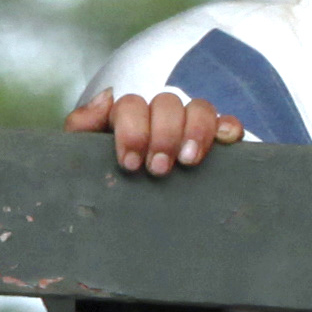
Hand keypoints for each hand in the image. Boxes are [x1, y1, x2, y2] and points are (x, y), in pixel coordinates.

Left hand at [67, 87, 241, 175]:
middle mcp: (159, 115)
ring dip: (195, 131)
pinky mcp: (215, 140)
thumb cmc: (102, 179)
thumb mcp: (82, 153)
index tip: (131, 164)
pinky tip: (226, 140)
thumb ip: (83, 123)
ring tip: (188, 161)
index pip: (132, 105)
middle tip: (159, 168)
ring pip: (200, 108)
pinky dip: (228, 126)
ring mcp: (189, 125)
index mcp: (127, 116)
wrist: (125, 214)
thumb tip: (107, 97)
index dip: (133, 130)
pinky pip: (228, 122)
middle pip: (167, 103)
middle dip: (164, 135)